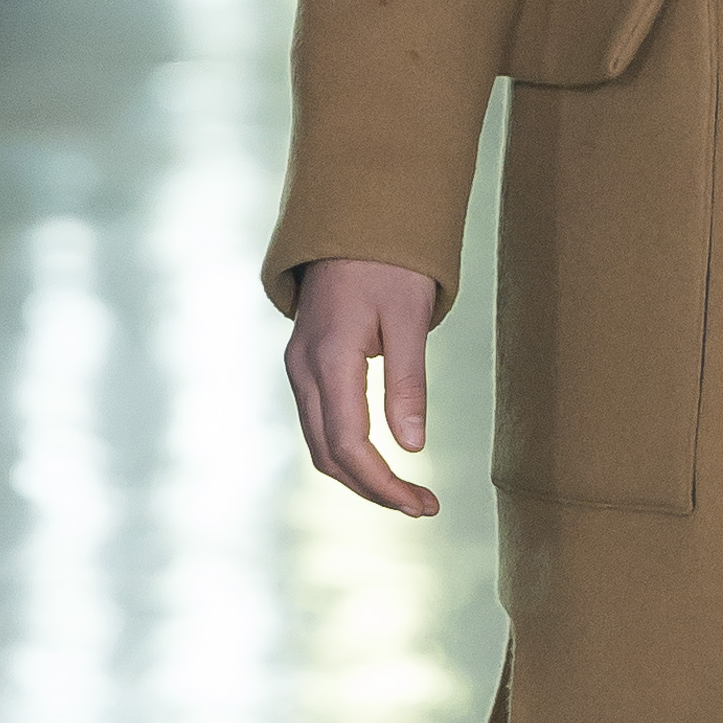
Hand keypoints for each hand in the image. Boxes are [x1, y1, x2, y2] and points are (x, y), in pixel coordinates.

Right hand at [285, 258, 440, 517]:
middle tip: (423, 506)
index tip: (423, 504)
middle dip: (373, 489)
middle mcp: (303, 368)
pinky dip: (347, 450)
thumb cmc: (388, 260)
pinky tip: (380, 459)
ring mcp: (298, 366)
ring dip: (359, 475)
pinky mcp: (305, 363)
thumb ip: (408, 381)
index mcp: (330, 358)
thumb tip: (413, 447)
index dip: (384, 484)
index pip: (350, 445)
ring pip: (319, 442)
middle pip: (328, 455)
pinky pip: (319, 421)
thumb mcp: (409, 315)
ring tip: (406, 492)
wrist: (350, 216)